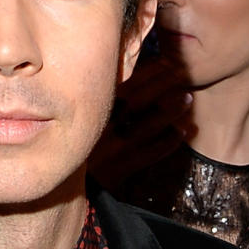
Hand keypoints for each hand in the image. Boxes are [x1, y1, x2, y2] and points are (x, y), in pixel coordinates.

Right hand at [90, 56, 193, 189]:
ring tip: (187, 99)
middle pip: (137, 102)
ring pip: (147, 127)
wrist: (61, 186)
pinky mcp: (119, 171)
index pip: (123, 86)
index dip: (147, 73)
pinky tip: (181, 131)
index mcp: (92, 112)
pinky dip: (168, 142)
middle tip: (182, 75)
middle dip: (161, 86)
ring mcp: (112, 151)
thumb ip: (102, 101)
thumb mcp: (83, 119)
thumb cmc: (79, 146)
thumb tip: (130, 75)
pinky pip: (149, 155)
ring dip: (170, 111)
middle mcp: (101, 129)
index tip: (165, 62)